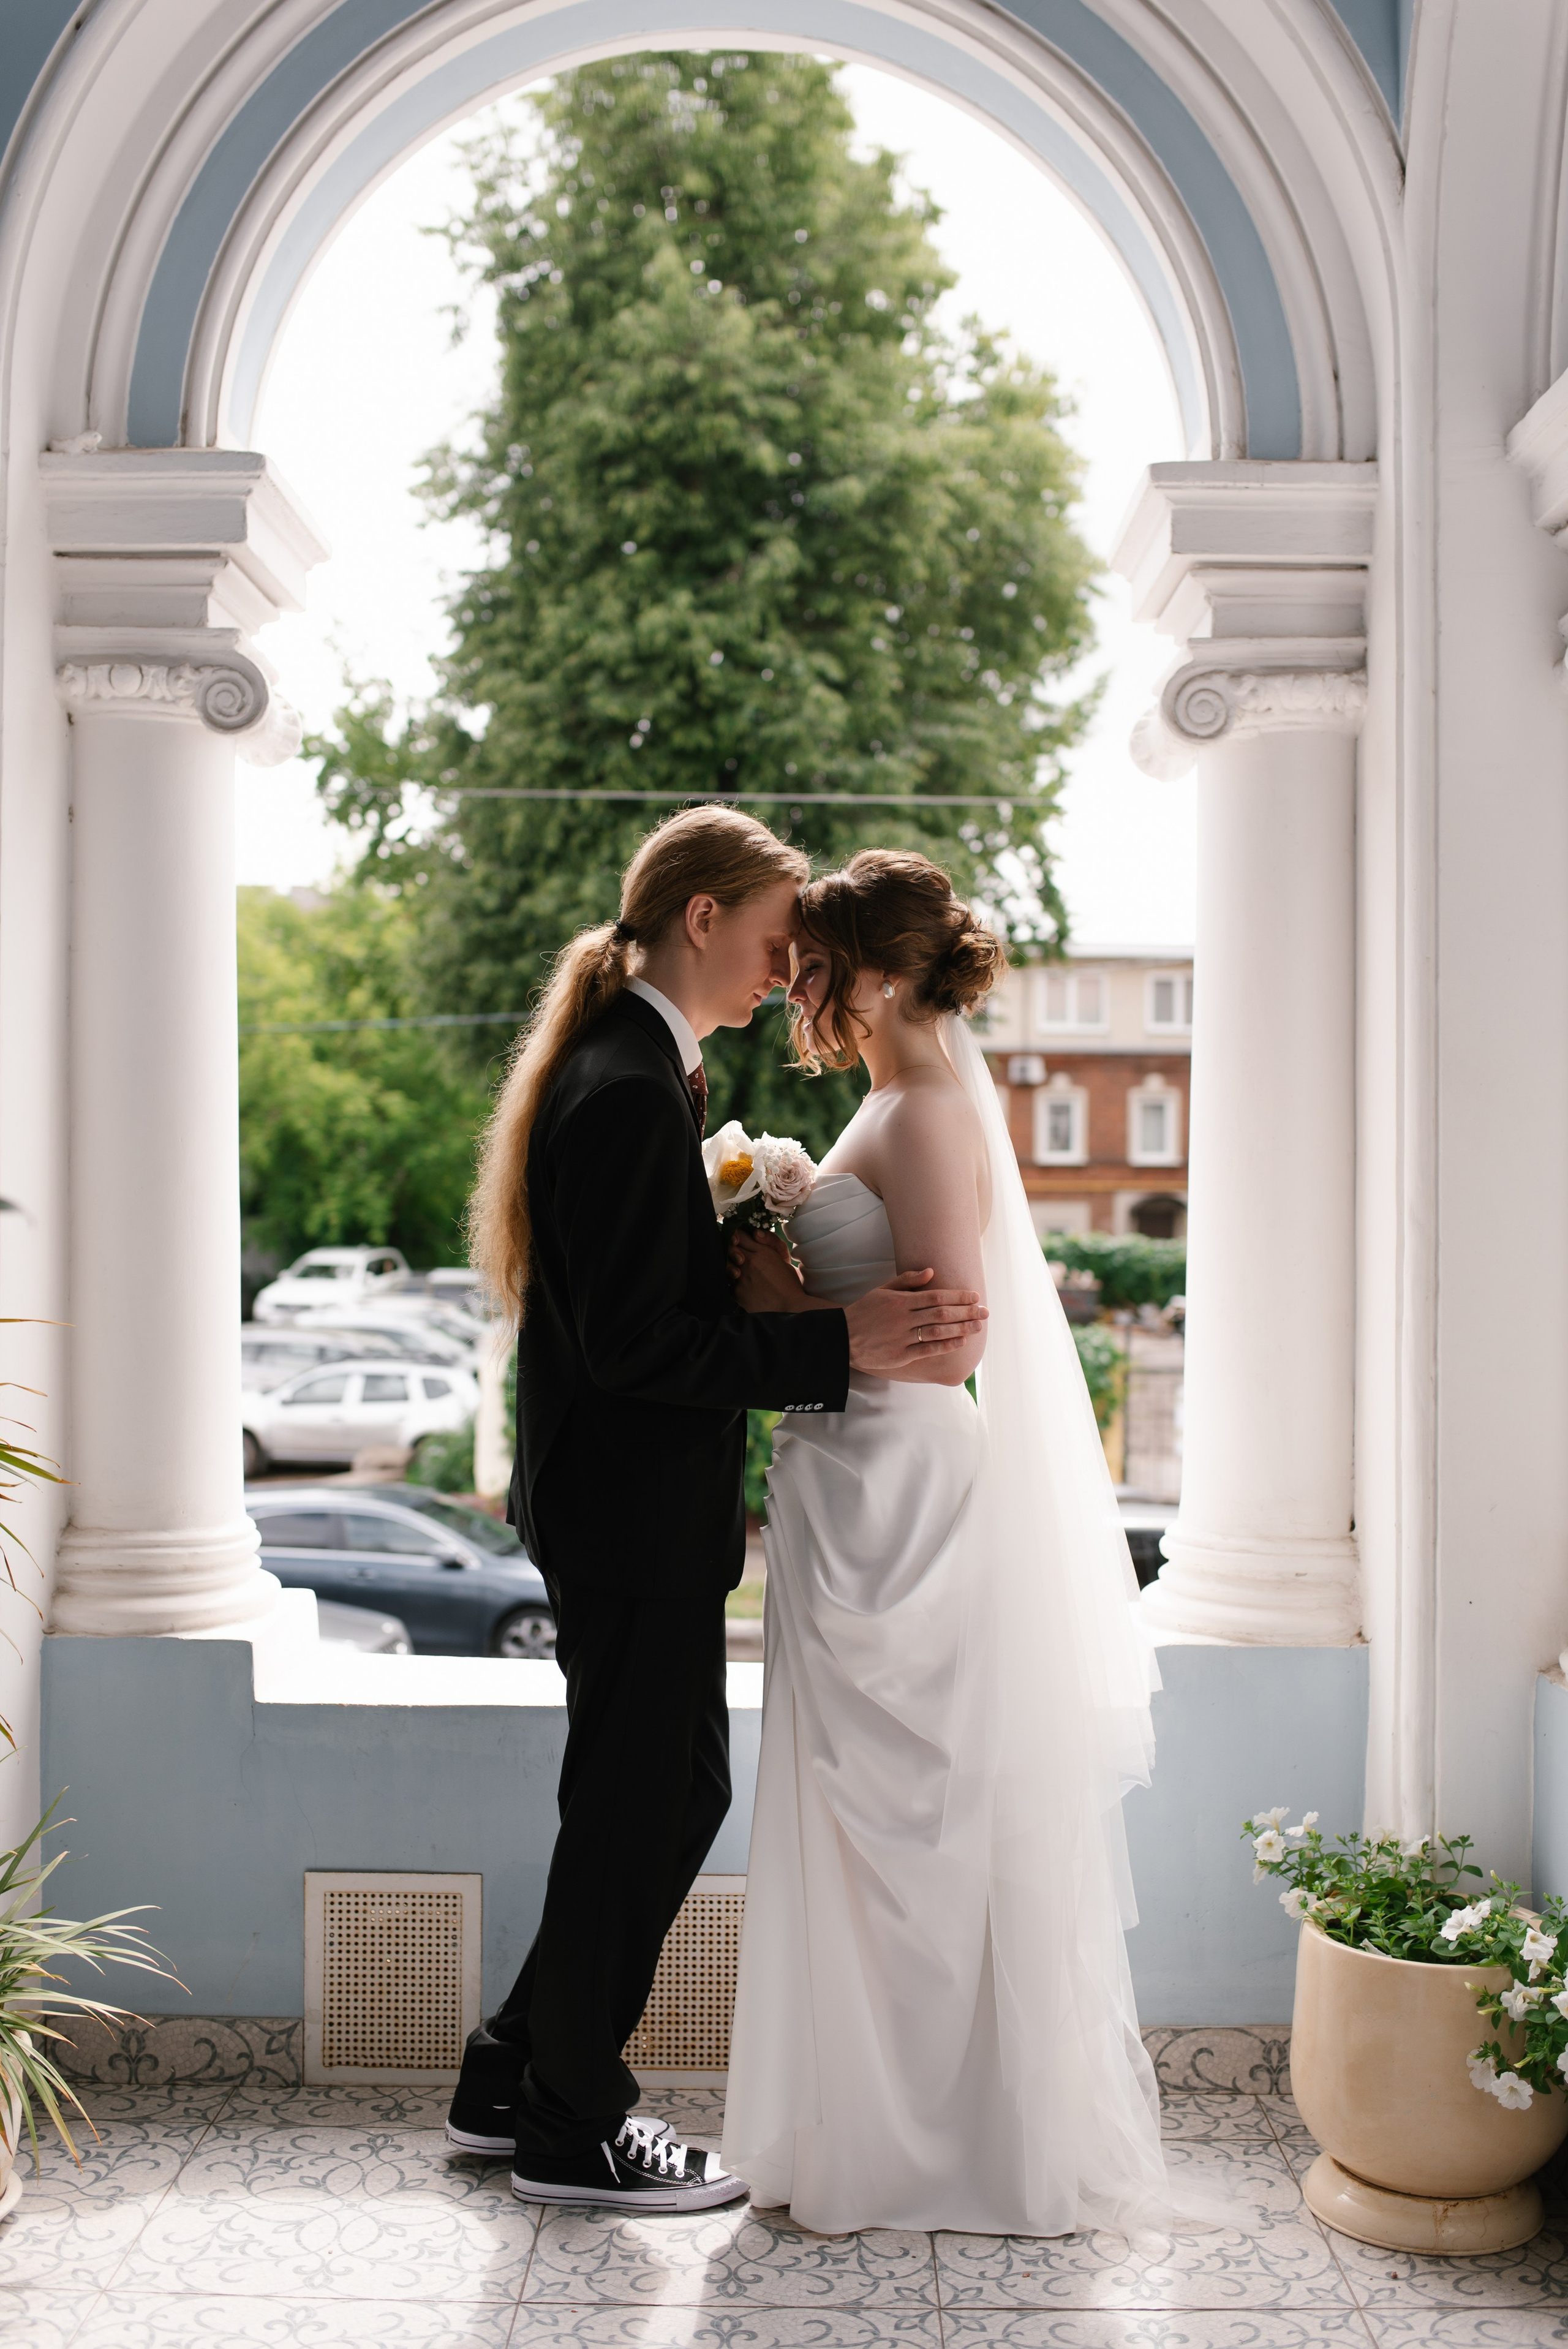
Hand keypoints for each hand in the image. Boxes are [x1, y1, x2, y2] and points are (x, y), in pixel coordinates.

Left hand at [729, 1227, 805, 1312]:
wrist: (790, 1309)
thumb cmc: (789, 1285)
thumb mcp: (782, 1260)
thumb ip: (769, 1245)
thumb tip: (755, 1235)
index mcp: (763, 1252)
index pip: (740, 1236)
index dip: (736, 1237)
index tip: (736, 1240)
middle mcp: (750, 1262)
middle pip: (730, 1248)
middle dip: (730, 1250)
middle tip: (735, 1256)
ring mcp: (742, 1277)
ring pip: (726, 1264)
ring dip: (729, 1266)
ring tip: (738, 1272)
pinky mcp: (737, 1292)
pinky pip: (728, 1282)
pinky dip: (732, 1283)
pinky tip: (742, 1287)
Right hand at [843, 1268, 987, 1374]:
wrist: (843, 1337)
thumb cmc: (865, 1311)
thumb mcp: (882, 1290)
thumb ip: (907, 1280)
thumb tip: (931, 1271)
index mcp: (900, 1301)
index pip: (935, 1296)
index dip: (957, 1296)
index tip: (974, 1296)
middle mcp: (903, 1319)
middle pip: (941, 1314)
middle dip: (966, 1312)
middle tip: (985, 1312)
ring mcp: (902, 1338)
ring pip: (937, 1332)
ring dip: (961, 1329)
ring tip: (978, 1326)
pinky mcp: (900, 1355)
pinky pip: (928, 1350)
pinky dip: (945, 1346)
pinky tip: (960, 1342)